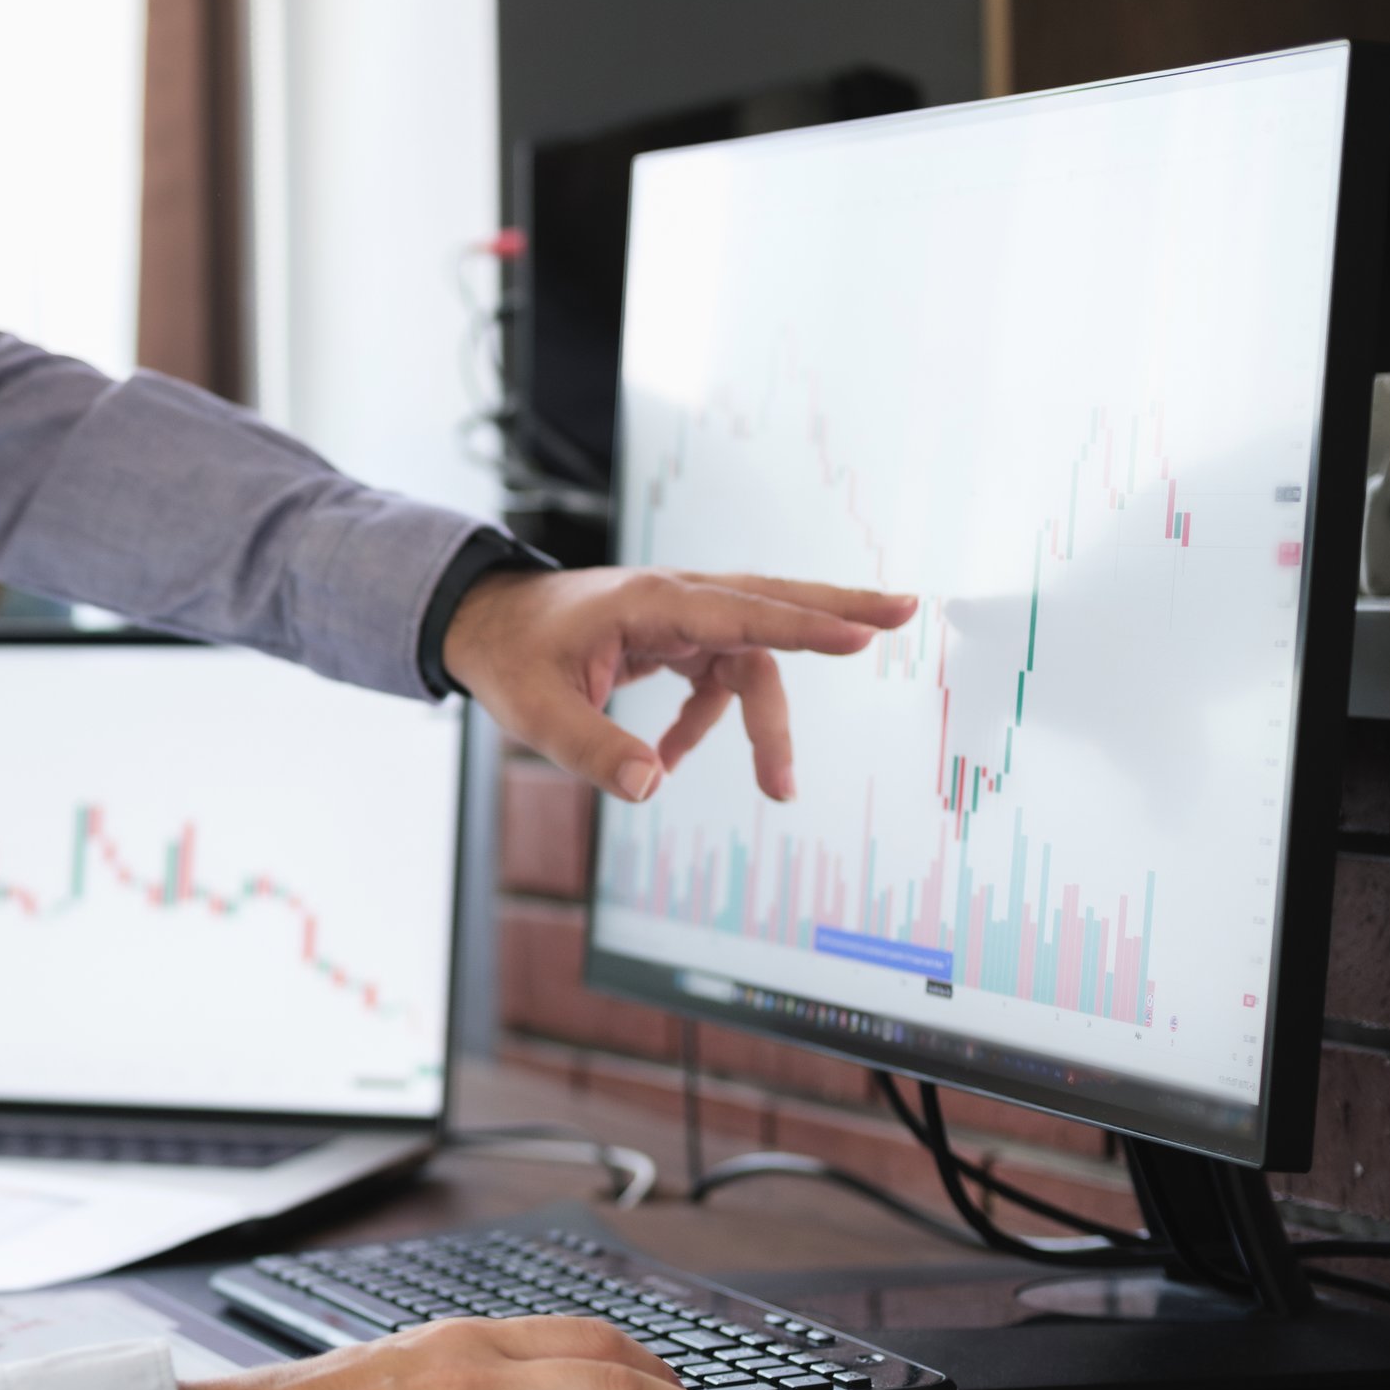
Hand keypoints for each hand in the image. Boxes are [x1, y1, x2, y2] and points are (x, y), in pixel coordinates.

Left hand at [442, 565, 918, 802]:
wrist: (482, 625)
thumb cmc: (509, 658)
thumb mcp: (536, 713)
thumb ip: (593, 750)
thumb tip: (653, 787)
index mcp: (650, 603)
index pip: (742, 613)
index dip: (802, 626)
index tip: (862, 634)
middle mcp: (675, 601)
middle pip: (774, 603)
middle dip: (839, 611)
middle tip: (907, 612)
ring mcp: (678, 618)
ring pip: (752, 656)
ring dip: (764, 722)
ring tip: (779, 788)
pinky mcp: (673, 638)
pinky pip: (713, 680)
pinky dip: (704, 723)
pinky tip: (669, 759)